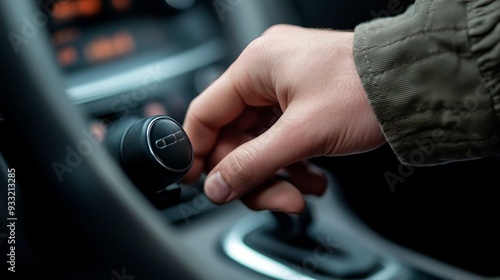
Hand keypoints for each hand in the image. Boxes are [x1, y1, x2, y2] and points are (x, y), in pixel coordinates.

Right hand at [183, 24, 384, 212]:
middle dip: (252, 174)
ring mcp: (287, 88)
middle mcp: (267, 73)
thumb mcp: (303, 134)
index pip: (206, 113)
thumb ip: (253, 164)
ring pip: (260, 143)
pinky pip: (282, 140)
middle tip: (273, 199)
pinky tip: (312, 180)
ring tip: (299, 194)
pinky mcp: (304, 103)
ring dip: (276, 175)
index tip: (198, 181)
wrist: (414, 84)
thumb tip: (218, 185)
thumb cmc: (367, 89)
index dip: (197, 151)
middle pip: (235, 136)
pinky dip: (293, 164)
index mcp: (257, 65)